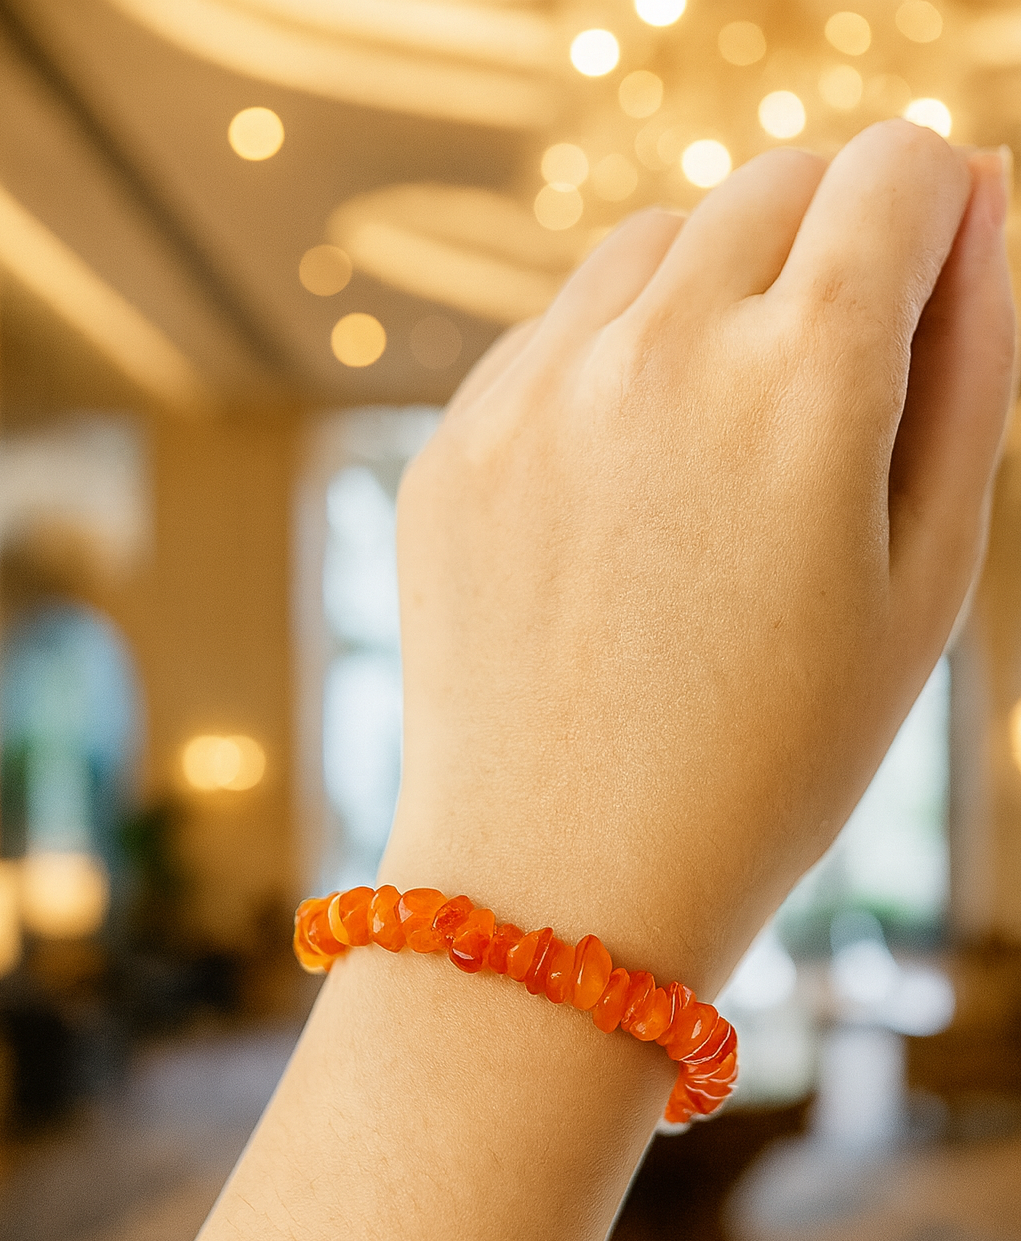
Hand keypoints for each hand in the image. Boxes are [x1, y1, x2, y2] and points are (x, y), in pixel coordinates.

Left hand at [384, 123, 1014, 996]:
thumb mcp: (926, 583)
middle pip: (775, 187)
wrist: (564, 884)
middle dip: (828, 249)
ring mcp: (536, 392)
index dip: (934, 216)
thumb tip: (980, 200)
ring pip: (654, 244)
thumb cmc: (774, 759)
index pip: (896, 172)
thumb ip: (972, 369)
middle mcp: (658, 349)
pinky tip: (625, 495)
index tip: (926, 286)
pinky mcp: (455, 443)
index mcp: (805, 380)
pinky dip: (610, 363)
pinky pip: (554, 334)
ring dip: (711, 295)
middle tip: (826, 394)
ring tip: (722, 454)